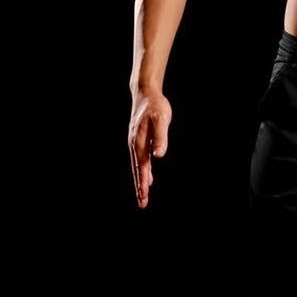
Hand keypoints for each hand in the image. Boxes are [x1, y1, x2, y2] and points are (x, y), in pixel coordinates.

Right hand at [129, 91, 171, 208]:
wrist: (145, 93)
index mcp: (139, 142)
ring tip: (143, 195)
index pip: (142, 166)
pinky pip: (140, 159)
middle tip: (142, 203)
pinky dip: (144, 170)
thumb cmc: (155, 105)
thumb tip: (159, 155)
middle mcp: (135, 144)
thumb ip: (160, 137)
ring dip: (141, 180)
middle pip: (138, 169)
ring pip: (138, 166)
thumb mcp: (161, 119)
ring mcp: (136, 142)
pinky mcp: (139, 140)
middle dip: (140, 186)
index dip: (143, 182)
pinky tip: (148, 177)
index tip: (144, 195)